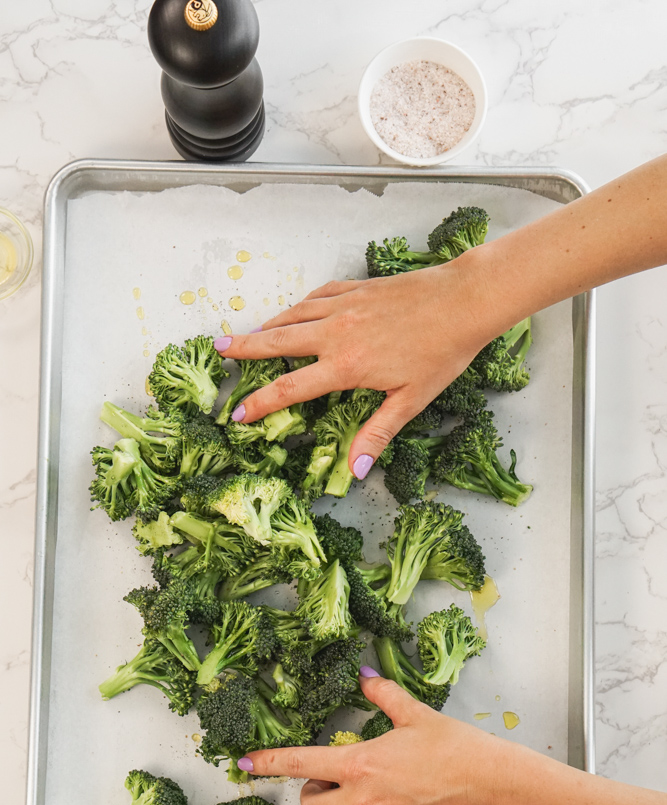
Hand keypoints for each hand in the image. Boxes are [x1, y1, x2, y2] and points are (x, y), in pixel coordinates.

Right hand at [215, 252, 503, 477]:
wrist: (463, 301)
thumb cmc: (442, 353)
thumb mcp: (410, 401)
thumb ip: (377, 433)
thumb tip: (355, 469)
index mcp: (346, 366)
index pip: (289, 389)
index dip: (259, 403)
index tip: (238, 413)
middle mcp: (336, 333)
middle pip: (277, 342)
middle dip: (244, 348)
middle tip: (218, 349)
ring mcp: (343, 307)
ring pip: (292, 316)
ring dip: (265, 326)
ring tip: (247, 333)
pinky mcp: (355, 288)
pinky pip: (315, 297)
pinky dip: (297, 307)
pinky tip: (293, 312)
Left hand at [237, 672, 513, 804]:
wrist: (493, 788)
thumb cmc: (457, 749)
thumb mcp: (416, 714)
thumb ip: (383, 694)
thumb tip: (364, 676)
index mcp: (360, 765)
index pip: (299, 764)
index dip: (267, 764)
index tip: (245, 765)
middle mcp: (363, 803)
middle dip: (314, 793)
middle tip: (334, 777)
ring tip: (364, 795)